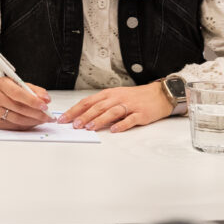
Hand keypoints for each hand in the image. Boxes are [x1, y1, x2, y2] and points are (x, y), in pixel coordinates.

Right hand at [0, 76, 52, 129]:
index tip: (45, 105)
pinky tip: (33, 122)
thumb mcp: (18, 84)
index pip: (18, 93)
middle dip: (37, 113)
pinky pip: (14, 126)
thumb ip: (33, 90)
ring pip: (18, 119)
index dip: (32, 100)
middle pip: (19, 108)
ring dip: (33, 121)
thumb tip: (46, 99)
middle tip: (49, 116)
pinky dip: (26, 125)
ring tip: (43, 120)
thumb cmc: (4, 90)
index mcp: (1, 84)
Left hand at [57, 82, 171, 132]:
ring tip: (89, 127)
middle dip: (84, 116)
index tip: (64, 118)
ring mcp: (129, 106)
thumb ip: (100, 106)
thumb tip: (82, 116)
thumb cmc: (134, 97)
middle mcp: (117, 98)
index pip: (87, 102)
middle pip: (97, 107)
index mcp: (108, 94)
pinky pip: (130, 119)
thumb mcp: (115, 97)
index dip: (75, 110)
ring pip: (111, 112)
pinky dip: (121, 124)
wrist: (159, 94)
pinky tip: (114, 129)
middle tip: (74, 125)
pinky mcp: (141, 113)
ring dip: (99, 120)